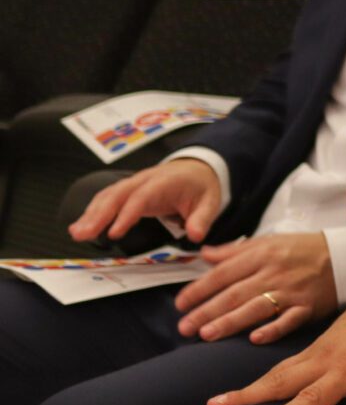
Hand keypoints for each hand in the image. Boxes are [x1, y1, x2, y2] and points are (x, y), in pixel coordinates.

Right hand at [69, 159, 222, 243]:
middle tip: (82, 234)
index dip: (126, 215)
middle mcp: (144, 180)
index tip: (114, 233)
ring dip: (90, 214)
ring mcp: (134, 183)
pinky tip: (83, 226)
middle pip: (117, 195)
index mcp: (163, 182)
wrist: (198, 168)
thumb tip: (195, 236)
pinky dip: (93, 211)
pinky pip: (107, 198)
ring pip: (108, 196)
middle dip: (98, 215)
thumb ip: (201, 219)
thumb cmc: (202, 186)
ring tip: (76, 233)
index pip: (141, 198)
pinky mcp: (128, 190)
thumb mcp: (210, 202)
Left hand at [172, 232, 337, 342]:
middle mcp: (274, 273)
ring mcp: (292, 291)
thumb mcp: (268, 241)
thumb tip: (203, 254)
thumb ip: (234, 250)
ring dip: (230, 322)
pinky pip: (289, 320)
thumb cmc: (302, 249)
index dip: (199, 289)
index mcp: (262, 255)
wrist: (345, 255)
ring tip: (207, 335)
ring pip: (256, 308)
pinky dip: (273, 329)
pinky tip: (255, 339)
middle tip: (185, 328)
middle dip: (207, 311)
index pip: (223, 274)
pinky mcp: (308, 307)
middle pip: (235, 294)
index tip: (180, 304)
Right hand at [208, 278, 345, 404]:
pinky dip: (265, 377)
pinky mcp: (319, 345)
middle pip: (281, 381)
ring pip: (279, 371)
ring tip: (217, 402)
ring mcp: (320, 349)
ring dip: (249, 387)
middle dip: (247, 396)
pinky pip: (286, 364)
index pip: (314, 397)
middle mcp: (327, 358)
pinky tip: (250, 389)